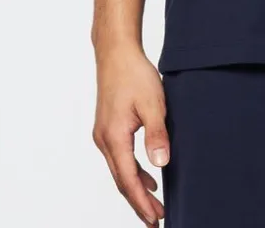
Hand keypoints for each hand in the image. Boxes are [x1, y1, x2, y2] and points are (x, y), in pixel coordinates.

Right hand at [91, 42, 169, 224]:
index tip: (154, 218)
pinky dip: (132, 171)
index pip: (128, 180)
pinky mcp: (107, 128)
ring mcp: (103, 134)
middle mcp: (104, 140)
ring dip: (136, 187)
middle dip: (139, 201)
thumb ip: (156, 135)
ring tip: (154, 203)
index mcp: (114, 137)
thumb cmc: (134, 74)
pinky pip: (119, 157)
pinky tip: (146, 175)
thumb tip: (161, 165)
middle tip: (155, 220)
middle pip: (121, 180)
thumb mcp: (153, 103)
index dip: (142, 201)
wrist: (116, 53)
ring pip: (120, 170)